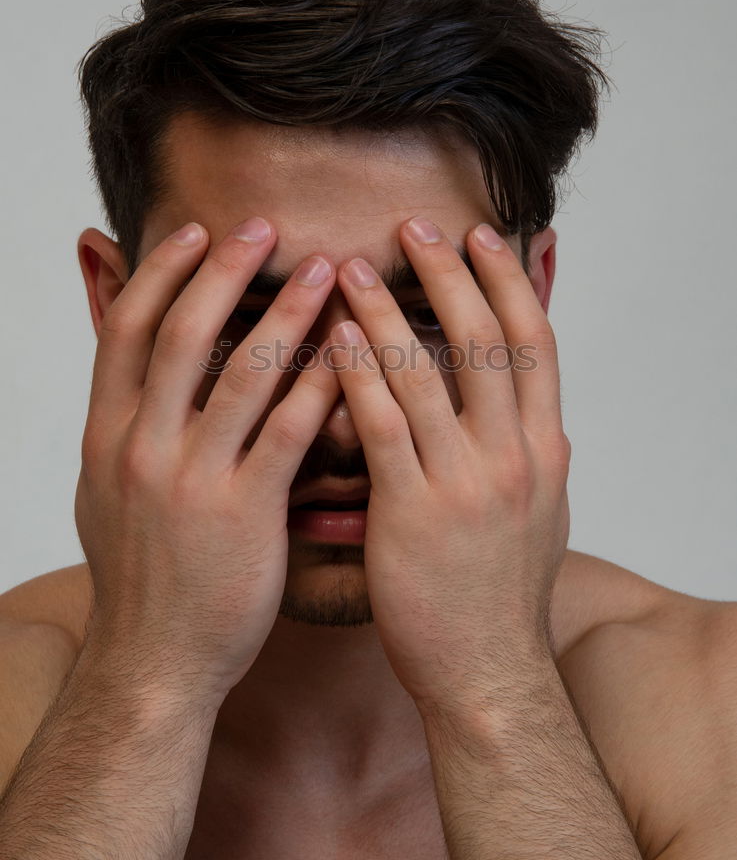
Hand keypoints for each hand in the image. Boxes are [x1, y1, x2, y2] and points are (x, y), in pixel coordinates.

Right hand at [74, 218, 339, 706]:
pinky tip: (354, 355)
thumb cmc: (142, 572)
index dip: (162, 273)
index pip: (127, 330)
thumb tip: (131, 362)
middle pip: (180, 335)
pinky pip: (289, 435)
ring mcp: (191, 481)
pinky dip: (321, 387)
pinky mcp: (244, 514)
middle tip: (265, 225)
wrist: (153, 661)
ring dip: (288, 314)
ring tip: (329, 271)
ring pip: (242, 375)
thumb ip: (123, 420)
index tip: (196, 230)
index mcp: (107, 435)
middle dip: (223, 271)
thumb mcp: (108, 489)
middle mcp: (141, 448)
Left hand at [328, 217, 570, 713]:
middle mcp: (515, 456)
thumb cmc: (503, 593)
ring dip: (388, 312)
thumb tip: (539, 410)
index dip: (512, 283)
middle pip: (486, 341)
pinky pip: (382, 425)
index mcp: (547, 451)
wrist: (488, 672)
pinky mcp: (414, 512)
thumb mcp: (540, 512)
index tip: (486, 237)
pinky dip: (357, 374)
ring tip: (354, 267)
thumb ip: (533, 453)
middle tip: (416, 227)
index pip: (538, 344)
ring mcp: (467, 483)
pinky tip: (332, 338)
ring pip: (427, 372)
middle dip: (451, 275)